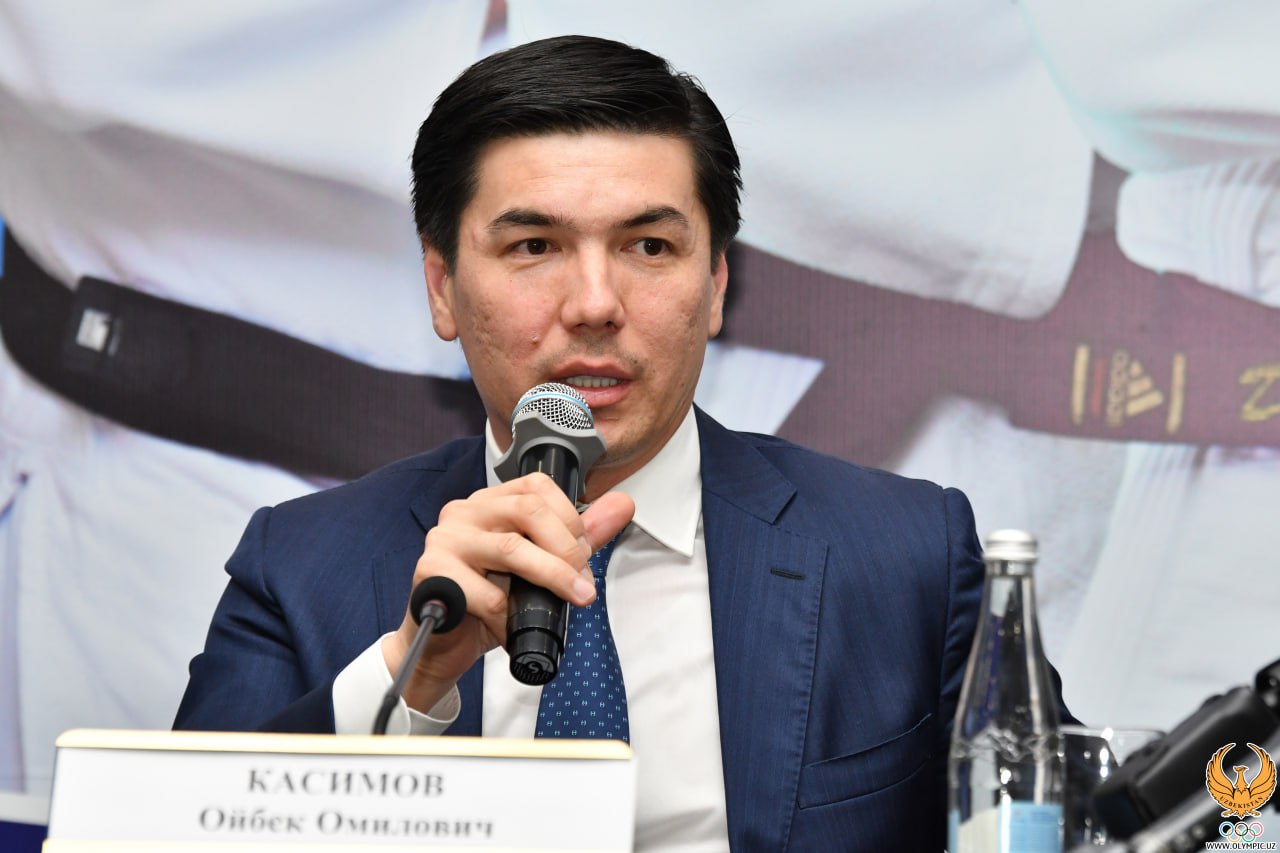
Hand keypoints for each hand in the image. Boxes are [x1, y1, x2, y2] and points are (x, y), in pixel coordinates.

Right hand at [381, 472, 634, 712]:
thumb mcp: (540, 566)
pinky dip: (508, 616)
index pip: (537, 487)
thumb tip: (623, 505)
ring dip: (551, 578)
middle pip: (528, 510)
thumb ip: (579, 536)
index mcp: (491, 503)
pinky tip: (512, 628)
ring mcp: (444, 539)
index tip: (584, 553)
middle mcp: (464, 512)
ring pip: (511, 548)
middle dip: (567, 549)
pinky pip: (484, 594)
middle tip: (583, 584)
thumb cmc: (487, 602)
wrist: (441, 645)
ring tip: (571, 599)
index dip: (570, 518)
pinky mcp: (431, 572)